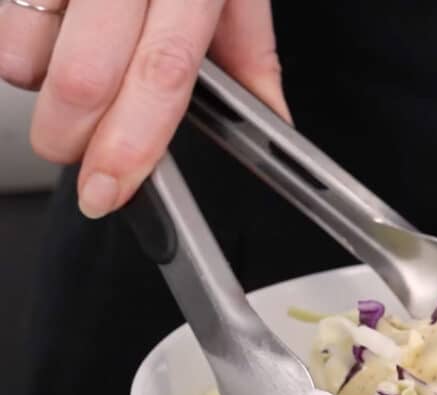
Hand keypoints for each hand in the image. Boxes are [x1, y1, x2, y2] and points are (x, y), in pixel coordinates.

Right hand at [0, 0, 289, 217]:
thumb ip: (251, 54)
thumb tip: (271, 123)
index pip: (163, 73)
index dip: (133, 143)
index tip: (110, 189)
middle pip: (83, 77)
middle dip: (73, 140)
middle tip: (81, 157)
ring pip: (26, 55)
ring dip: (42, 94)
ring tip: (74, 78)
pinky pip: (4, 24)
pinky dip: (22, 53)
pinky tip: (54, 36)